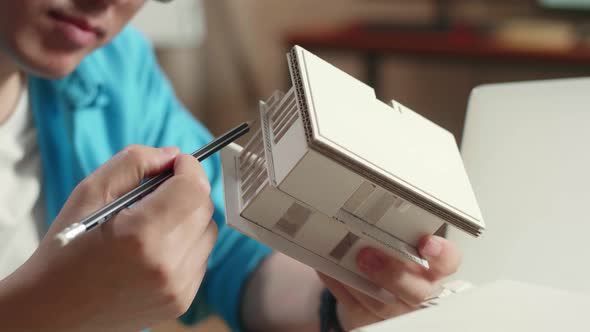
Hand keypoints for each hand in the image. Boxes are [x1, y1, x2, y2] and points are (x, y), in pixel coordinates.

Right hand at [0, 145, 216, 331]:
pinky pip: (201, 258)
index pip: (194, 189)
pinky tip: (155, 250)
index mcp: (141, 235)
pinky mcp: (182, 301)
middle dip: (187, 191)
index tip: (176, 164)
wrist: (52, 310)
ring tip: (153, 225)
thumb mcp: (89, 192)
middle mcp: (166, 265)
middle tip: (159, 193)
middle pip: (204, 208)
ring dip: (189, 219)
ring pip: (208, 233)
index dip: (189, 168)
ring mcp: (177, 288)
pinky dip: (186, 245)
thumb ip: (134, 162)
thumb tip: (173, 154)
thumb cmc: (66, 249)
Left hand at [318, 235, 460, 330]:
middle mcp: (420, 291)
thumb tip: (373, 211)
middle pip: (417, 292)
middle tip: (368, 255)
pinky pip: (354, 307)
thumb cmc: (395, 260)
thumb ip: (395, 232)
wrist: (377, 289)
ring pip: (383, 304)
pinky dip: (340, 286)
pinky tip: (329, 269)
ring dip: (362, 283)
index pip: (448, 262)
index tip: (427, 242)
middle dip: (392, 274)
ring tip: (347, 261)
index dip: (441, 254)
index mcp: (433, 269)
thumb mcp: (402, 243)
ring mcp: (396, 309)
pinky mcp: (369, 319)